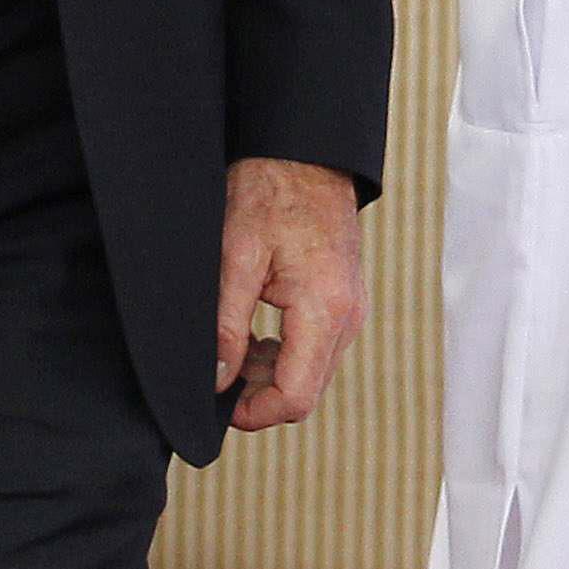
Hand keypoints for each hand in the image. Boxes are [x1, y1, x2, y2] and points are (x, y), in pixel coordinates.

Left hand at [216, 156, 364, 432]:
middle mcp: (348, 317)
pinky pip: (317, 349)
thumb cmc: (270, 194)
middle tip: (219, 376)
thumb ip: (226, 326)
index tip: (220, 405)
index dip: (254, 413)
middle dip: (260, 396)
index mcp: (324, 309)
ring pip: (312, 373)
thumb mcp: (235, 258)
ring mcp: (351, 310)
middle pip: (306, 391)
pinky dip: (285, 355)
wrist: (305, 155)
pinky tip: (254, 335)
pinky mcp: (346, 302)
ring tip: (231, 350)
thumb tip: (218, 380)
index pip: (295, 396)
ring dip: (271, 375)